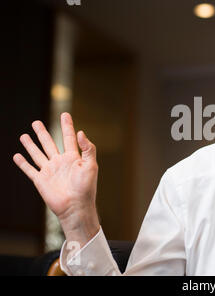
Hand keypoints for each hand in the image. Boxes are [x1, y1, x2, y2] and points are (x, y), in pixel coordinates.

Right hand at [13, 112, 99, 244]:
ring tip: (24, 135)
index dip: (67, 126)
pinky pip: (30, 169)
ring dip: (31, 145)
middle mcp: (60, 162)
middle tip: (36, 122)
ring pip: (38, 154)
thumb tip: (81, 132)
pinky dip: (23, 163)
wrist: (75, 206)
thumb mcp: (91, 165)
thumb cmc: (86, 188)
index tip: (65, 114)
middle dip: (43, 133)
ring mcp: (50, 171)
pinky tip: (17, 155)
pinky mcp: (40, 180)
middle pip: (49, 143)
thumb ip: (88, 149)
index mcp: (73, 158)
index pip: (69, 138)